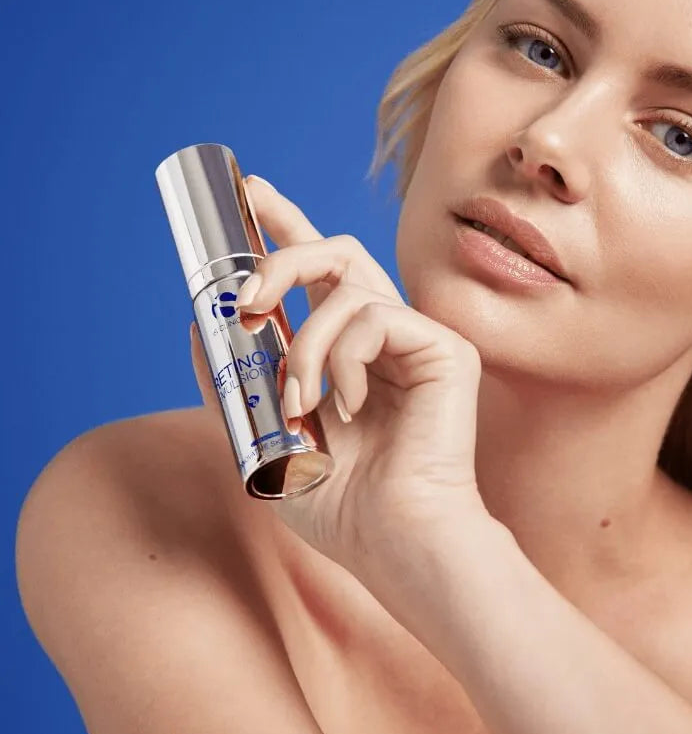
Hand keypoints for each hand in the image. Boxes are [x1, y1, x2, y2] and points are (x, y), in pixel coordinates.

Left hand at [188, 174, 490, 592]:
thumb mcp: (264, 439)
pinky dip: (345, 357)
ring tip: (299, 400)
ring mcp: (419, 338)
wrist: (396, 543)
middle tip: (247, 297)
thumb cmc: (342, 504)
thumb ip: (235, 381)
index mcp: (351, 350)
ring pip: (349, 284)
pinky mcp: (446, 348)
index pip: (319, 272)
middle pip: (338, 252)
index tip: (248, 190)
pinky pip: (378, 316)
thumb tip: (202, 323)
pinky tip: (350, 405)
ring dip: (304, 341)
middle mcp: (387, 335)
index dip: (286, 224)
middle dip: (283, 254)